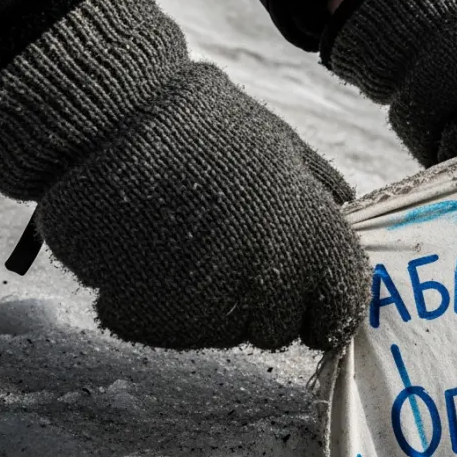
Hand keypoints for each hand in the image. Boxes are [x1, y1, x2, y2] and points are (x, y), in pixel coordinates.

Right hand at [0, 0, 367, 349]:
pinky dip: (164, 306)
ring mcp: (209, 313)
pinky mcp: (152, 324)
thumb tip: (346, 220)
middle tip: (238, 250)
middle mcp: (269, 289)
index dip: (328, 305)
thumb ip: (324, 196)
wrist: (111, 123)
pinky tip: (153, 256)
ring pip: (227, 333)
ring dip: (217, 304)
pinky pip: (173, 330)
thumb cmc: (208, 126)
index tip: (313, 291)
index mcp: (314, 246)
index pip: (341, 314)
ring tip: (189, 243)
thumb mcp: (287, 149)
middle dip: (268, 301)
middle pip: (281, 329)